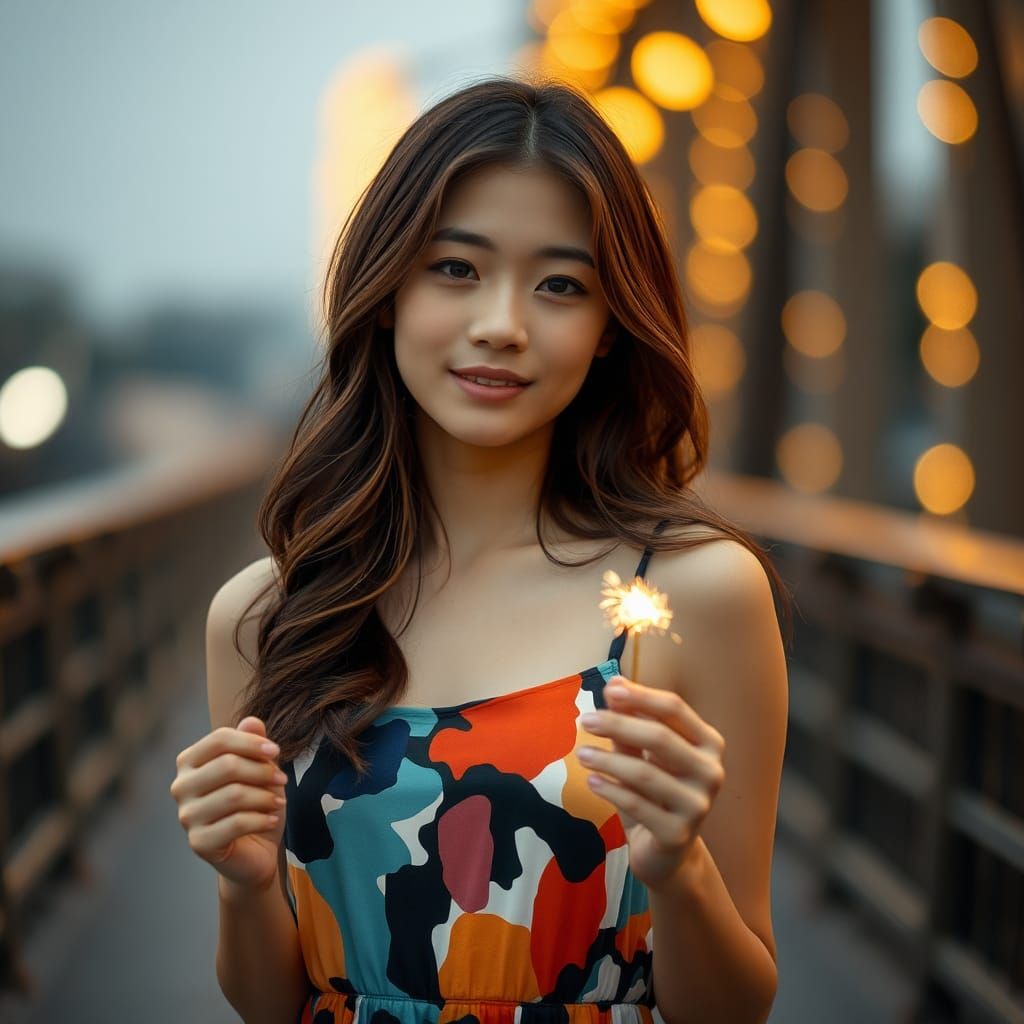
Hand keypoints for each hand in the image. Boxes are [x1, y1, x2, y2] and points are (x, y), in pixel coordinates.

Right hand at [169, 716, 287, 892]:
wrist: (255, 849)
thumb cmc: (254, 802)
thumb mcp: (259, 767)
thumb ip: (253, 743)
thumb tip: (252, 721)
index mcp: (190, 761)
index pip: (219, 739)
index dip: (251, 742)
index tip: (276, 751)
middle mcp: (181, 786)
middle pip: (226, 766)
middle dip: (262, 771)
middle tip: (283, 780)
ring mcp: (187, 816)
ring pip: (233, 795)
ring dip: (264, 796)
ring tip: (278, 801)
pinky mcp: (199, 842)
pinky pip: (236, 823)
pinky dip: (262, 819)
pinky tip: (272, 819)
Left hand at [577, 675, 725, 891]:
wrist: (666, 852)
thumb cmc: (655, 792)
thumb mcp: (642, 754)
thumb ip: (631, 722)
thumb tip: (614, 685)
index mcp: (708, 743)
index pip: (675, 709)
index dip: (641, 696)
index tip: (609, 689)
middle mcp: (711, 772)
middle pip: (660, 737)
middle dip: (618, 725)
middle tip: (586, 720)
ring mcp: (698, 805)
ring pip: (645, 773)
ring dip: (608, 760)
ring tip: (581, 753)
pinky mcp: (679, 834)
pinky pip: (638, 805)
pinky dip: (610, 789)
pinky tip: (592, 781)